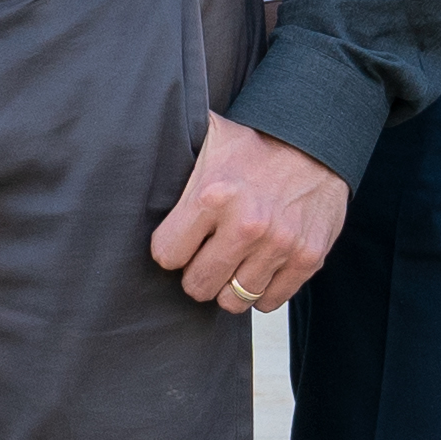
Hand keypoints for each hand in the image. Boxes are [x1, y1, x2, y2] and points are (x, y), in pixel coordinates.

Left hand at [146, 110, 348, 316]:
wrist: (317, 140)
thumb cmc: (252, 144)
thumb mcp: (207, 137)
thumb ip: (171, 153)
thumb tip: (123, 146)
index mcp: (213, 195)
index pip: (167, 256)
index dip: (172, 249)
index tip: (181, 239)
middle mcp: (247, 224)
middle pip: (198, 286)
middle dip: (197, 273)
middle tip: (206, 255)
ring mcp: (280, 245)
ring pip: (233, 301)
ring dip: (229, 285)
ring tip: (233, 260)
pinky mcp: (308, 258)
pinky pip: (269, 302)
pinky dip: (262, 290)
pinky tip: (259, 264)